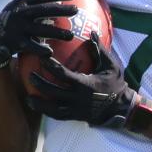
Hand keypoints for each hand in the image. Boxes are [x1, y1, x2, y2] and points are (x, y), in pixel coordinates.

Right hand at [0, 0, 77, 69]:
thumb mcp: (20, 3)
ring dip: (55, 32)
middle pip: (43, 10)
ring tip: (70, 36)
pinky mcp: (17, 42)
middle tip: (76, 11)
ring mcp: (19, 28)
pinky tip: (50, 52)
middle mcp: (21, 13)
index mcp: (23, 2)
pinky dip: (40, 49)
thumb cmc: (12, 18)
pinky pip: (31, 46)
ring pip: (40, 29)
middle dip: (60, 10)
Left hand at [27, 37, 145, 128]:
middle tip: (29, 75)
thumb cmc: (116, 85)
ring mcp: (76, 110)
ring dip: (40, 104)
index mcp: (85, 84)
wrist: (122, 108)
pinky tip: (39, 108)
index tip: (42, 57)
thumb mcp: (112, 66)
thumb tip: (92, 33)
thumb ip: (100, 51)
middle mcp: (78, 99)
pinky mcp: (76, 117)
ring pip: (53, 109)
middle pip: (54, 92)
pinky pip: (59, 116)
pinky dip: (48, 113)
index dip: (50, 66)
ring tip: (28, 98)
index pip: (63, 74)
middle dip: (40, 84)